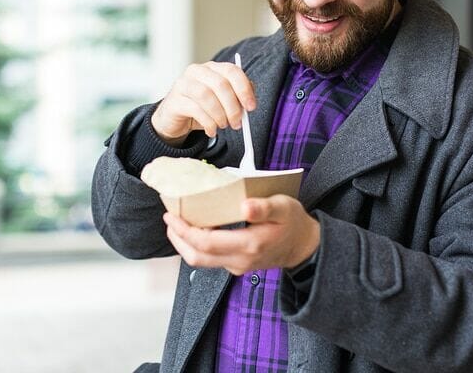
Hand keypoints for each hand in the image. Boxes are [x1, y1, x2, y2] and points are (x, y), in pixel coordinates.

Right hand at [151, 61, 256, 146]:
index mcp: (212, 68)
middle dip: (233, 107)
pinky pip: (195, 110)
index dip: (244, 89)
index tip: (251, 107)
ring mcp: (183, 84)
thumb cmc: (201, 108)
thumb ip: (237, 97)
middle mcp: (196, 71)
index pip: (232, 70)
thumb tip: (249, 101)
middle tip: (237, 123)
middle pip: (220, 84)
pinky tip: (211, 130)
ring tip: (223, 126)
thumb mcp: (222, 101)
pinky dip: (208, 123)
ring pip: (207, 96)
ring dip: (220, 115)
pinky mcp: (174, 100)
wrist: (174, 119)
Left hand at [163, 195, 320, 275]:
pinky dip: (196, 245)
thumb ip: (264, 207)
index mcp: (249, 244)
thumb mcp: (284, 207)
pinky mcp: (236, 265)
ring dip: (184, 244)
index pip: (206, 242)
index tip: (172, 215)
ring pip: (201, 261)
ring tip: (176, 224)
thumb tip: (245, 206)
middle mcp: (240, 260)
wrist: (303, 246)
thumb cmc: (293, 223)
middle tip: (169, 218)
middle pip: (197, 256)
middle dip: (177, 238)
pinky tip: (195, 230)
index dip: (185, 230)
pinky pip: (209, 259)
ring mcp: (237, 265)